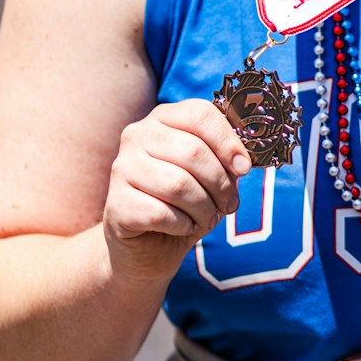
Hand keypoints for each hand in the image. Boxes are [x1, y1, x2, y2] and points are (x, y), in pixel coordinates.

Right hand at [103, 99, 249, 278]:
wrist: (149, 245)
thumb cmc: (185, 202)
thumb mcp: (211, 174)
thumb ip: (225, 158)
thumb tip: (242, 161)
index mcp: (163, 119)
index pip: (199, 114)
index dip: (228, 141)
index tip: (244, 168)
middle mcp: (136, 136)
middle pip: (192, 151)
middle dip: (221, 184)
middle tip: (229, 204)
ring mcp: (122, 169)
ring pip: (178, 185)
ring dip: (205, 208)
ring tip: (207, 217)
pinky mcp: (116, 204)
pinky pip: (161, 213)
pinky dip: (183, 225)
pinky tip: (183, 226)